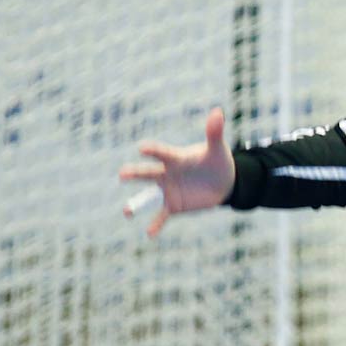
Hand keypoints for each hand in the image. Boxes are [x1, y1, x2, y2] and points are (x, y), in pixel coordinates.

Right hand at [118, 107, 236, 237]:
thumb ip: (214, 132)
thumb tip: (217, 111)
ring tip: (127, 212)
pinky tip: (149, 234)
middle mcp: (166, 173)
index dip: (153, 150)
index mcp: (175, 158)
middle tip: (122, 174)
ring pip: (148, 197)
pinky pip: (161, 216)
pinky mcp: (173, 206)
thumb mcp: (217, 149)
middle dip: (135, 173)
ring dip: (137, 204)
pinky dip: (155, 224)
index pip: (162, 153)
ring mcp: (167, 190)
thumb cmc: (216, 161)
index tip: (142, 148)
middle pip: (148, 173)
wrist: (223, 182)